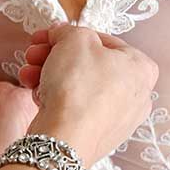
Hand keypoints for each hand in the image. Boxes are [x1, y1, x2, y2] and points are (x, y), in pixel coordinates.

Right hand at [18, 26, 157, 164]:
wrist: (64, 139)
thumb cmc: (78, 88)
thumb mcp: (74, 40)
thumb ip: (70, 30)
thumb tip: (62, 34)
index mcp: (141, 68)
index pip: (104, 41)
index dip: (71, 35)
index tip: (49, 36)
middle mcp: (136, 96)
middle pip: (89, 65)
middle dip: (55, 56)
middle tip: (35, 53)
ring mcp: (118, 119)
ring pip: (79, 87)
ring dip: (49, 75)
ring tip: (28, 74)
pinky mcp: (98, 136)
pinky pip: (76, 109)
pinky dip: (56, 99)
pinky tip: (37, 94)